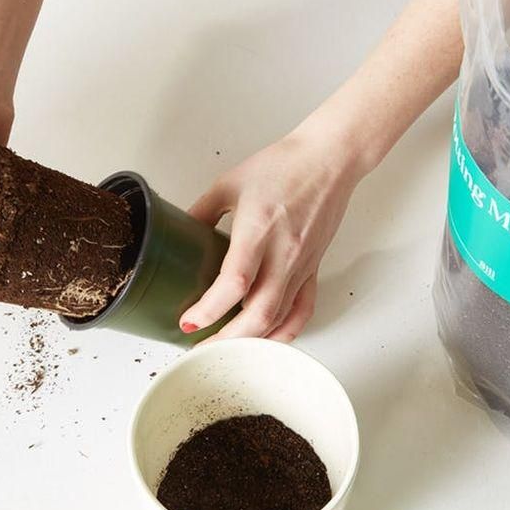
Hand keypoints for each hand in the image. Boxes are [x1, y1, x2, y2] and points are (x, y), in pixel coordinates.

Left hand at [181, 130, 361, 342]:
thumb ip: (202, 213)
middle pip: (259, 313)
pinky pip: (302, 311)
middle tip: (200, 347)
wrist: (329, 160)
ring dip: (252, 341)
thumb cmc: (284, 166)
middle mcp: (283, 253)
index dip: (209, 309)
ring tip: (225, 348)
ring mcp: (301, 265)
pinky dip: (285, 332)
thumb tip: (181, 236)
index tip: (188, 322)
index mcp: (258, 229)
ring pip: (280, 318)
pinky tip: (266, 339)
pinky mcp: (313, 269)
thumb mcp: (228, 184)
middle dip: (227, 340)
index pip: (235, 283)